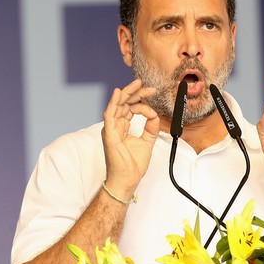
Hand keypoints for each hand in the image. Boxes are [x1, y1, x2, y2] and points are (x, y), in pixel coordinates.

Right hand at [101, 79, 158, 197]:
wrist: (127, 179)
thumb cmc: (132, 164)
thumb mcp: (147, 141)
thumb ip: (151, 127)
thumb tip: (154, 115)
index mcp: (122, 127)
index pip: (130, 107)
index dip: (141, 99)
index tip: (152, 95)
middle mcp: (115, 126)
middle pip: (124, 103)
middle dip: (136, 93)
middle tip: (147, 87)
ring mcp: (111, 129)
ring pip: (117, 105)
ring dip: (127, 93)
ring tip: (137, 84)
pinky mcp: (109, 134)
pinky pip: (110, 114)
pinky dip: (113, 103)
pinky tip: (119, 93)